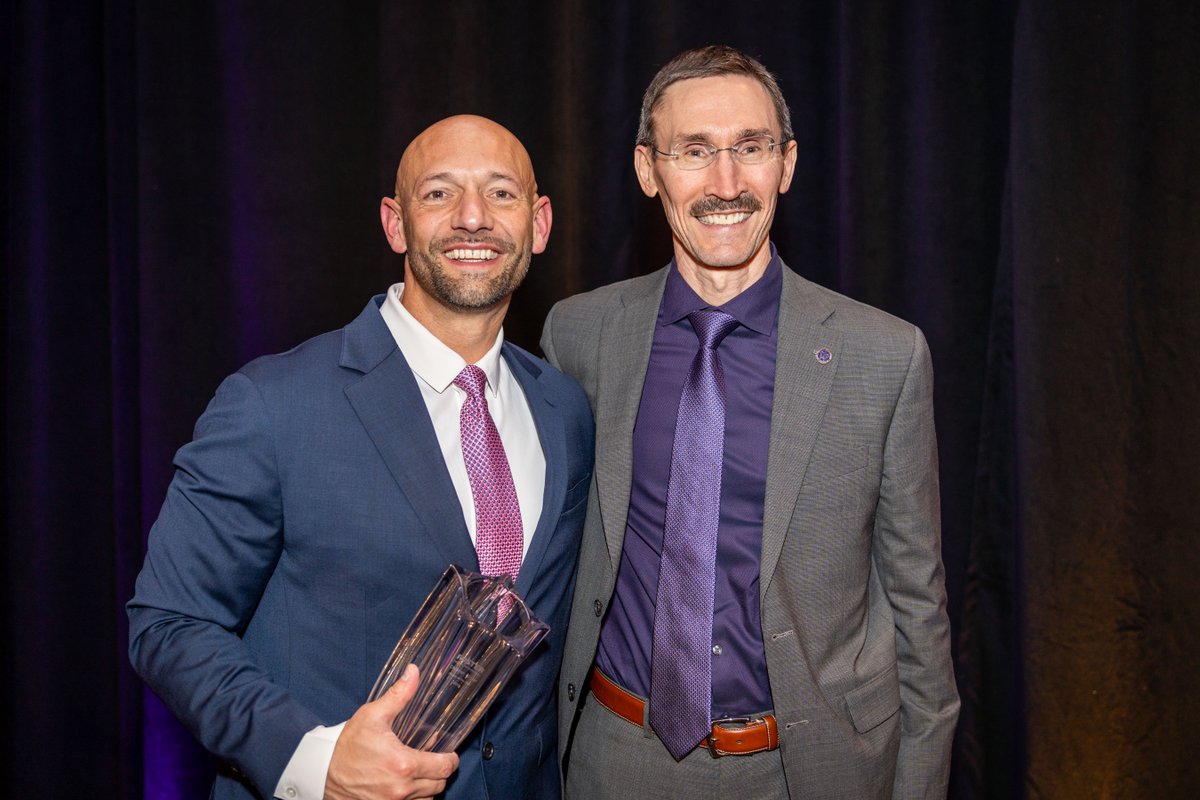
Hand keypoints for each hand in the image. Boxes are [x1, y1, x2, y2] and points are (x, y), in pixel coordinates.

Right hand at [324, 665, 458, 799]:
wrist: (322, 773)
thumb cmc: (347, 745)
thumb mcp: (373, 715)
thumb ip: (399, 695)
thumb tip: (414, 672)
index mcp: (403, 764)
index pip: (444, 767)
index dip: (451, 759)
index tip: (449, 754)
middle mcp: (400, 789)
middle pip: (439, 784)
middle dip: (440, 771)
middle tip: (434, 759)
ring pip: (427, 798)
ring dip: (428, 786)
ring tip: (420, 772)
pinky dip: (415, 798)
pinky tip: (407, 785)